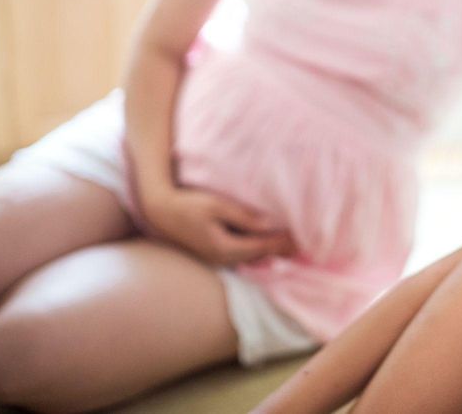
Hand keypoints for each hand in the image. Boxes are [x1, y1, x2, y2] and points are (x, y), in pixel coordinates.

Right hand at [141, 188, 296, 265]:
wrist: (159, 210)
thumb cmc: (187, 204)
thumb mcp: (217, 206)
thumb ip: (244, 216)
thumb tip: (270, 224)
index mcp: (224, 247)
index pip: (261, 247)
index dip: (282, 243)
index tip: (302, 238)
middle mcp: (221, 258)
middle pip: (258, 256)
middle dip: (280, 250)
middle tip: (303, 245)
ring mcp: (215, 257)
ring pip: (250, 257)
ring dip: (269, 251)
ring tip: (289, 245)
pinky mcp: (212, 252)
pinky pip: (241, 254)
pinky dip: (256, 249)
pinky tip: (265, 242)